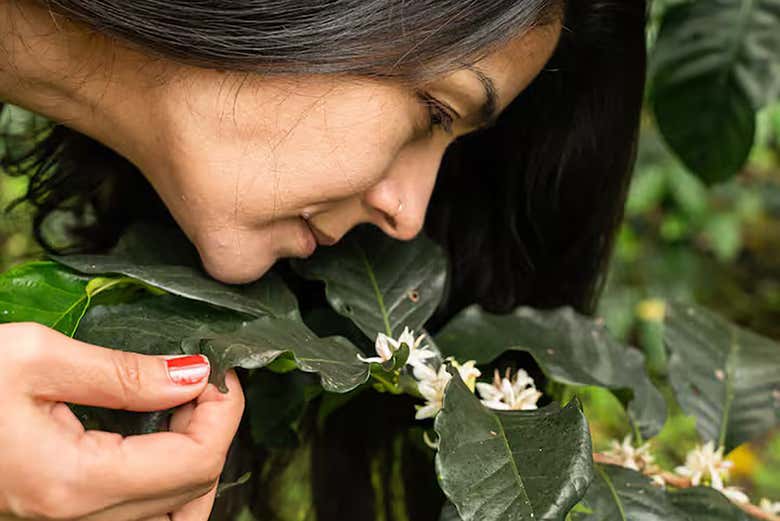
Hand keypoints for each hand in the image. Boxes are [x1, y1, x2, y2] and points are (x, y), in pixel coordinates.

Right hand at [0, 322, 244, 520]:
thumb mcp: (33, 358)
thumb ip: (122, 372)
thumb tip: (195, 374)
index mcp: (73, 483)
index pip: (196, 462)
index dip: (223, 412)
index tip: (219, 370)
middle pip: (192, 489)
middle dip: (214, 429)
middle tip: (201, 381)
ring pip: (175, 515)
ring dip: (196, 462)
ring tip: (182, 411)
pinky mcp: (61, 518)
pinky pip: (142, 518)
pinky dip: (169, 486)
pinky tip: (159, 442)